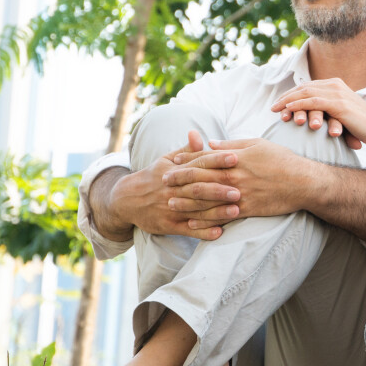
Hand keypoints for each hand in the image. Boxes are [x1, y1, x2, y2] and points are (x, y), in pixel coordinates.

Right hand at [100, 132, 240, 240]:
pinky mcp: (168, 225)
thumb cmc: (153, 177)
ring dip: (216, 211)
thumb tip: (197, 133)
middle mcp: (173, 189)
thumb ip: (186, 151)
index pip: (198, 164)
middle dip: (219, 189)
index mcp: (175, 171)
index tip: (235, 157)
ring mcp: (170, 208)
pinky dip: (202, 232)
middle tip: (240, 189)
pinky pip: (187, 230)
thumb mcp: (166, 161)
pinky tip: (218, 233)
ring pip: (195, 210)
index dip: (216, 160)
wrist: (126, 200)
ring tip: (236, 210)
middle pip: (198, 188)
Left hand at [164, 138, 311, 219]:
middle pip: (199, 179)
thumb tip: (211, 143)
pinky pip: (220, 217)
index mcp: (234, 158)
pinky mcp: (246, 210)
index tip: (172, 162)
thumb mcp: (257, 144)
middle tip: (163, 183)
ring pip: (206, 199)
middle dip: (179, 181)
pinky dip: (205, 221)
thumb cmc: (282, 160)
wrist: (303, 182)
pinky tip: (192, 223)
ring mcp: (239, 195)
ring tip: (171, 203)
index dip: (186, 160)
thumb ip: (231, 144)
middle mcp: (233, 176)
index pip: (204, 158)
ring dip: (186, 201)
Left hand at [271, 79, 365, 149]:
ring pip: (305, 93)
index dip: (291, 95)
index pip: (308, 87)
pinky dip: (299, 105)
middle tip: (273, 107)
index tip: (279, 105)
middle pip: (303, 87)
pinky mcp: (339, 104)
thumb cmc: (363, 125)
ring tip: (276, 110)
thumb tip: (313, 117)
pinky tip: (289, 111)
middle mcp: (335, 85)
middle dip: (286, 97)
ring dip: (288, 101)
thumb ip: (329, 110)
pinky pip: (313, 102)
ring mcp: (337, 93)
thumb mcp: (342, 113)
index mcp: (335, 85)